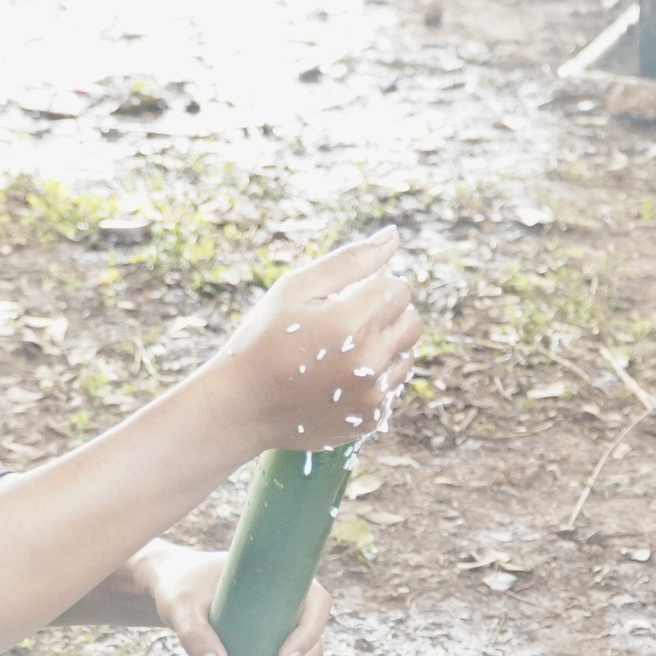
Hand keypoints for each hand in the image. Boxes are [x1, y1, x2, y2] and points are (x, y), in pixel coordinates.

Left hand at [134, 545, 330, 655]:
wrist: (174, 592)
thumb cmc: (180, 588)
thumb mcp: (182, 607)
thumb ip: (195, 633)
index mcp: (284, 583)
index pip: (319, 605)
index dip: (308, 635)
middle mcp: (292, 609)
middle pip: (312, 649)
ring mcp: (284, 635)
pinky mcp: (270, 655)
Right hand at [203, 229, 422, 453]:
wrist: (243, 406)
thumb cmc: (265, 338)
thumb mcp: (297, 288)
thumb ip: (350, 261)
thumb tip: (393, 235)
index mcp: (352, 323)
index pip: (398, 289)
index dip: (371, 288)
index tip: (341, 300)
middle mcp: (370, 363)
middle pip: (412, 322)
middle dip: (386, 316)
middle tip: (346, 322)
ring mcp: (373, 396)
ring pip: (406, 356)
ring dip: (384, 348)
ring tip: (341, 353)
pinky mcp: (371, 420)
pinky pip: (393, 387)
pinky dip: (375, 379)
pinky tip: (340, 378)